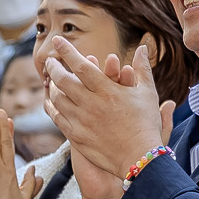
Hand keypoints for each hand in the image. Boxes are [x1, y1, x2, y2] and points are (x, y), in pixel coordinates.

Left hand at [41, 39, 170, 179]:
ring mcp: (81, 121)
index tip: (57, 40)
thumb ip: (142, 68)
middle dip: (54, 68)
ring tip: (52, 80)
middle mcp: (90, 104)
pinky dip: (51, 107)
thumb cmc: (146, 124)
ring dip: (52, 87)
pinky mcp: (76, 136)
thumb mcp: (148, 93)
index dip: (67, 51)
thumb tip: (142, 47)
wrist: (140, 158)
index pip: (80, 65)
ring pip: (57, 99)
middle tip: (50, 61)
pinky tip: (50, 102)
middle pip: (63, 80)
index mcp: (107, 90)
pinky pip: (57, 118)